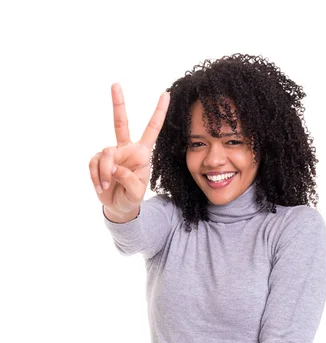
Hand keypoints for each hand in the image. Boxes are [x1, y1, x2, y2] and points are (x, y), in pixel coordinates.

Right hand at [88, 83, 169, 213]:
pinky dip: (95, 176)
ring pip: (105, 154)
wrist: (118, 207)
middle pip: (120, 123)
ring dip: (104, 171)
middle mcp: (126, 149)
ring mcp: (111, 154)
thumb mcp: (136, 192)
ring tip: (106, 185)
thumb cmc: (131, 198)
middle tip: (116, 84)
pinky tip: (100, 186)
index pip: (151, 130)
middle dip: (118, 104)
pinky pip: (94, 163)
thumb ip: (128, 179)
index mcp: (142, 154)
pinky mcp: (97, 160)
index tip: (165, 94)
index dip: (158, 113)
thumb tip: (113, 166)